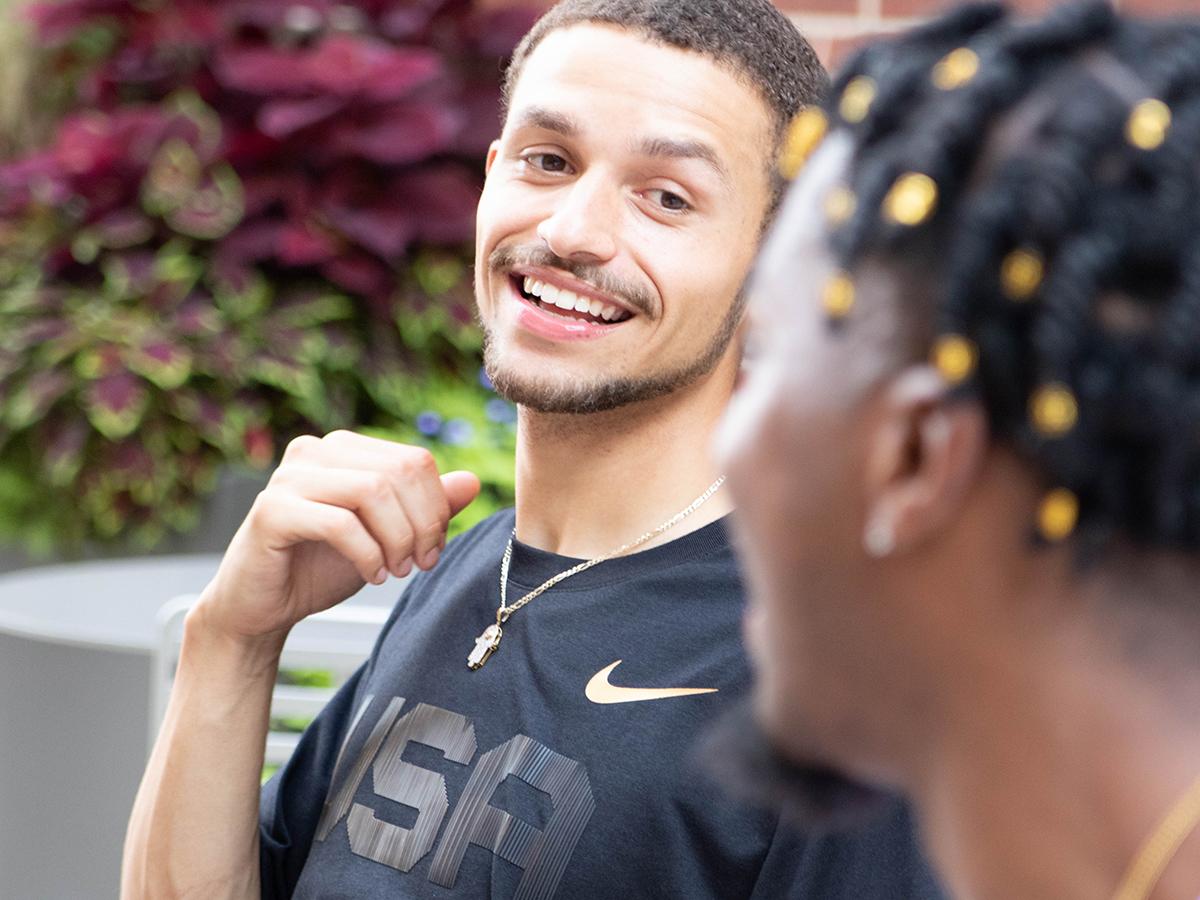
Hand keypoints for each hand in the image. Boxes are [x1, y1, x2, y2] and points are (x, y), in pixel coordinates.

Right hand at [194, 430, 480, 641]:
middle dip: (421, 524)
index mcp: (344, 449)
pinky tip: (371, 576)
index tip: (433, 549)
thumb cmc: (322, 566)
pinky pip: (340, 522)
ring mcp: (290, 477)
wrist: (260, 606)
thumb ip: (425, 508)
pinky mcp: (272, 510)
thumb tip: (471, 481)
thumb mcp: (387, 536)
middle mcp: (315, 452)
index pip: (414, 460)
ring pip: (372, 491)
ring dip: (396, 539)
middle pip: (399, 472)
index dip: (436, 506)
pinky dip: (367, 554)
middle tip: (418, 564)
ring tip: (394, 570)